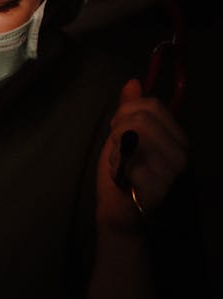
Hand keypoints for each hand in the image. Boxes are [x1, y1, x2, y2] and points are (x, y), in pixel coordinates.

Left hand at [96, 79, 188, 230]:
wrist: (119, 216)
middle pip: (142, 118)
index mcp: (177, 139)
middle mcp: (182, 153)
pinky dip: (117, 167)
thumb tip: (134, 82)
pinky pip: (130, 160)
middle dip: (119, 130)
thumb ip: (130, 111)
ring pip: (135, 135)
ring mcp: (173, 172)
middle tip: (118, 151)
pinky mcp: (161, 187)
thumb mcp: (124, 137)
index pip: (153, 105)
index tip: (118, 130)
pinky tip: (122, 180)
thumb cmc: (122, 177)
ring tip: (120, 166)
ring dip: (117, 150)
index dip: (127, 112)